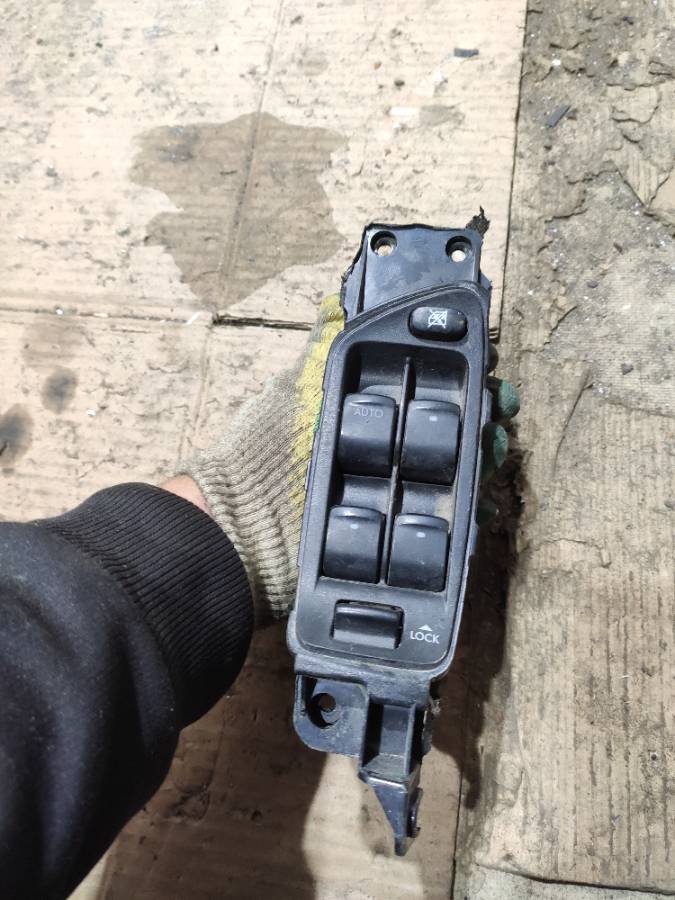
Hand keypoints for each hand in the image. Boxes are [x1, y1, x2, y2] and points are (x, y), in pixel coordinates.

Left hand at [178, 301, 517, 622]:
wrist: (244, 534)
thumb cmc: (266, 453)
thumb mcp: (295, 391)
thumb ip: (322, 347)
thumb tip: (338, 298)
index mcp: (367, 407)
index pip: (424, 380)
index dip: (457, 367)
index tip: (485, 361)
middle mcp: (385, 448)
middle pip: (450, 423)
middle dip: (483, 411)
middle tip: (500, 409)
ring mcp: (393, 491)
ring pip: (456, 469)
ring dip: (484, 456)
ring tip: (496, 448)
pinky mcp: (398, 535)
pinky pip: (446, 520)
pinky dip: (470, 510)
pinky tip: (483, 503)